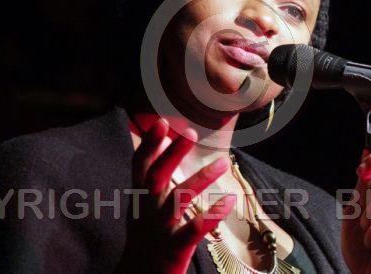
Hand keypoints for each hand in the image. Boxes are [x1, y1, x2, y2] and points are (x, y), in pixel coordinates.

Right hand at [117, 119, 235, 273]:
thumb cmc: (146, 237)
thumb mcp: (144, 206)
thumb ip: (151, 177)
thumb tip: (163, 142)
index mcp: (140, 198)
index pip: (140, 166)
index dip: (150, 144)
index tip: (161, 122)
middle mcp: (147, 211)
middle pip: (156, 177)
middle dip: (173, 154)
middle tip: (190, 132)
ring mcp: (160, 230)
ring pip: (178, 200)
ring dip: (200, 179)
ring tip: (223, 163)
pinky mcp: (175, 250)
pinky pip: (194, 230)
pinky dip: (211, 215)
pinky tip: (229, 201)